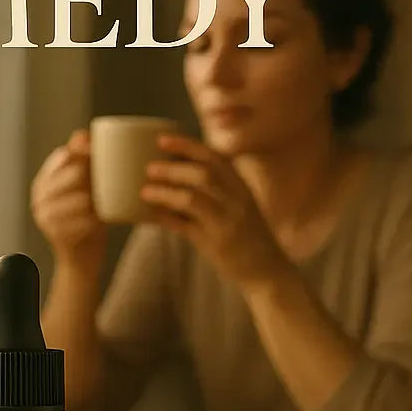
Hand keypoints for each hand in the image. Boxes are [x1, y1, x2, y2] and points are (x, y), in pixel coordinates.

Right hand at [31, 129, 105, 267]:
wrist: (79, 261)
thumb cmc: (86, 219)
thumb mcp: (82, 190)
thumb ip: (81, 164)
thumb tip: (83, 134)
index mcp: (44, 181)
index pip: (63, 156)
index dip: (83, 149)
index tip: (101, 147)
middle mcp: (40, 197)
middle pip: (74, 175)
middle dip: (96, 175)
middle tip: (114, 179)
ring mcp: (46, 217)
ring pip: (81, 198)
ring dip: (100, 199)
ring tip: (112, 201)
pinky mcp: (57, 235)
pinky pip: (85, 220)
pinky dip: (98, 220)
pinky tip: (104, 220)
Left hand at [141, 134, 289, 291]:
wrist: (267, 271)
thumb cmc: (247, 237)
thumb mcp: (238, 207)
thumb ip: (216, 192)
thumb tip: (174, 177)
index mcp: (241, 187)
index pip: (214, 158)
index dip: (186, 146)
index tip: (162, 139)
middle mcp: (236, 200)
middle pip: (202, 174)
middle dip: (172, 168)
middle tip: (149, 167)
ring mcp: (226, 222)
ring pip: (191, 198)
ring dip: (165, 192)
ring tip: (145, 191)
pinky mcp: (215, 243)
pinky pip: (184, 227)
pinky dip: (165, 219)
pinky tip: (149, 215)